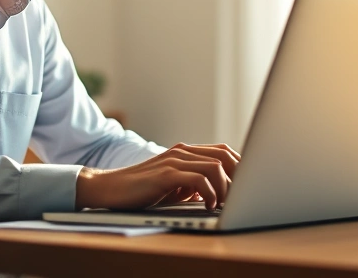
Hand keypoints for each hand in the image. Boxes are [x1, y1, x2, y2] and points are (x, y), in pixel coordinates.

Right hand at [75, 143, 240, 210]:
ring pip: (215, 167)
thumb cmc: (142, 191)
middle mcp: (182, 152)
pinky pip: (197, 180)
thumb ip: (194, 184)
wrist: (109, 189)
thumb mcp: (173, 186)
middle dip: (238, 177)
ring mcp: (173, 161)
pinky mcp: (165, 174)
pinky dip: (208, 193)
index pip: (223, 151)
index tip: (247, 186)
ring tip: (222, 204)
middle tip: (239, 198)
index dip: (240, 167)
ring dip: (225, 188)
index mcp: (186, 152)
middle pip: (224, 155)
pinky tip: (206, 206)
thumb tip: (220, 194)